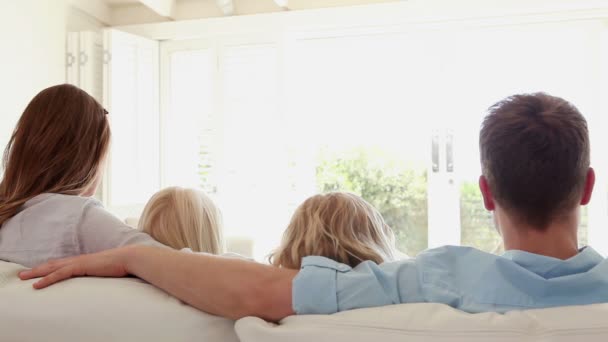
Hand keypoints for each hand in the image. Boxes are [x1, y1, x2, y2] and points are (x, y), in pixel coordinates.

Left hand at [19, 246, 133, 288]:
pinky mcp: (81, 267)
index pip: (63, 264)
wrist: (130, 258)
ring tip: (23, 278)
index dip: (49, 267)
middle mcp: (79, 259)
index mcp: (85, 260)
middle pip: (53, 264)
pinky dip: (47, 279)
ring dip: (36, 273)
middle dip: (37, 269)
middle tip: (22, 274)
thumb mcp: (109, 269)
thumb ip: (103, 271)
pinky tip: (37, 284)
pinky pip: (60, 274)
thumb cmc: (123, 264)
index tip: (39, 271)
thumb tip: (104, 276)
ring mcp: (79, 262)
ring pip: (52, 268)